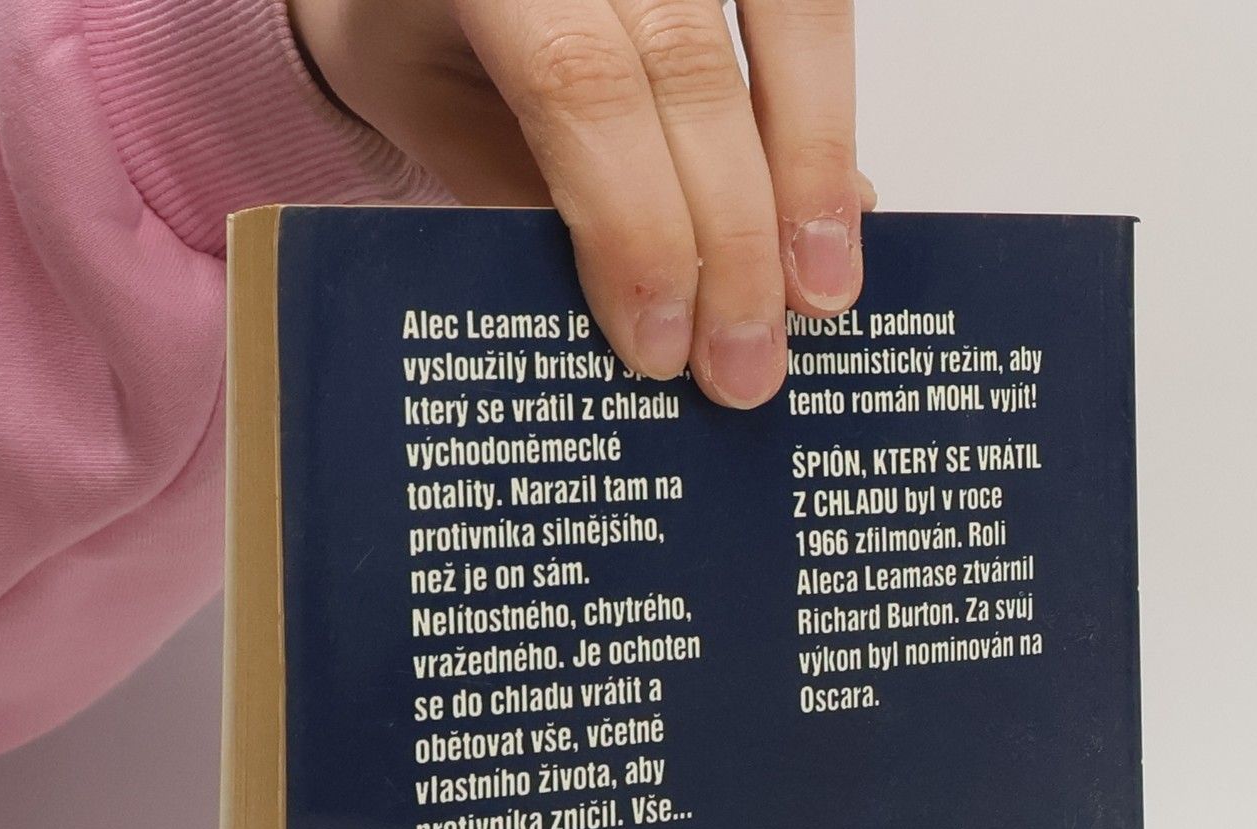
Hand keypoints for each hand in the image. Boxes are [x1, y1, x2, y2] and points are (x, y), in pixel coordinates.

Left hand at [287, 0, 870, 407]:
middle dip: (733, 235)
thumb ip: (529, 196)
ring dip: (812, 171)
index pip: (578, 83)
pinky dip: (829, 118)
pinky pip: (815, 6)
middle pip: (688, 67)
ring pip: (789, 16)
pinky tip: (838, 212)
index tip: (660, 346)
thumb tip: (662, 308)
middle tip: (746, 365)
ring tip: (822, 295)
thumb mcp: (431, 120)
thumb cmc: (418, 29)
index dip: (634, 224)